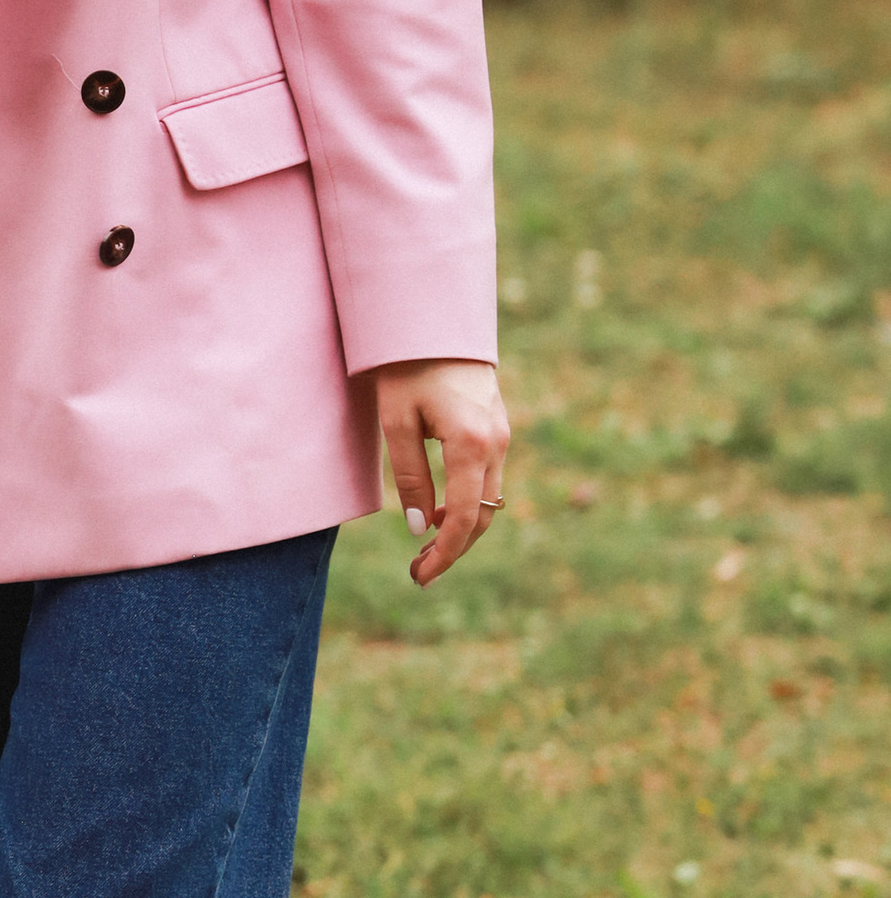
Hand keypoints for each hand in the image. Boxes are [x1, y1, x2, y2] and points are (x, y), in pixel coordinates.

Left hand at [371, 357, 509, 587]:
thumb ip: (410, 476)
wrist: (435, 321)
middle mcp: (496, 443)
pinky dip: (468, 504)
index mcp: (471, 443)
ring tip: (424, 549)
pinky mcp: (498, 428)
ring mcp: (502, 435)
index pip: (465, 517)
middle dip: (454, 550)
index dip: (445, 554)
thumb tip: (419, 528)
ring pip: (489, 500)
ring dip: (461, 529)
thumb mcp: (396, 421)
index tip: (420, 576)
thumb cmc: (406, 366)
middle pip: (484, 516)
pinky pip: (488, 479)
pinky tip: (439, 512)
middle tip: (418, 573)